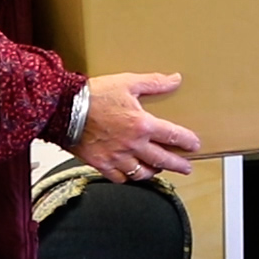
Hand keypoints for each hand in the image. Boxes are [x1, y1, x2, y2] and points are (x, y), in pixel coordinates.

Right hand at [71, 72, 201, 182]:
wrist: (64, 109)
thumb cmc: (94, 95)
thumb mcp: (127, 82)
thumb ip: (154, 83)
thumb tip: (175, 79)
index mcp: (142, 124)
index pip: (173, 136)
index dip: (186, 141)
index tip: (194, 145)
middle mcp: (133, 145)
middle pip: (162, 159)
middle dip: (178, 164)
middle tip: (187, 167)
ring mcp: (117, 158)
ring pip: (142, 173)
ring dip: (154, 172)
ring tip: (158, 169)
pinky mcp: (101, 165)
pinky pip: (120, 178)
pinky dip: (128, 178)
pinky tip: (131, 173)